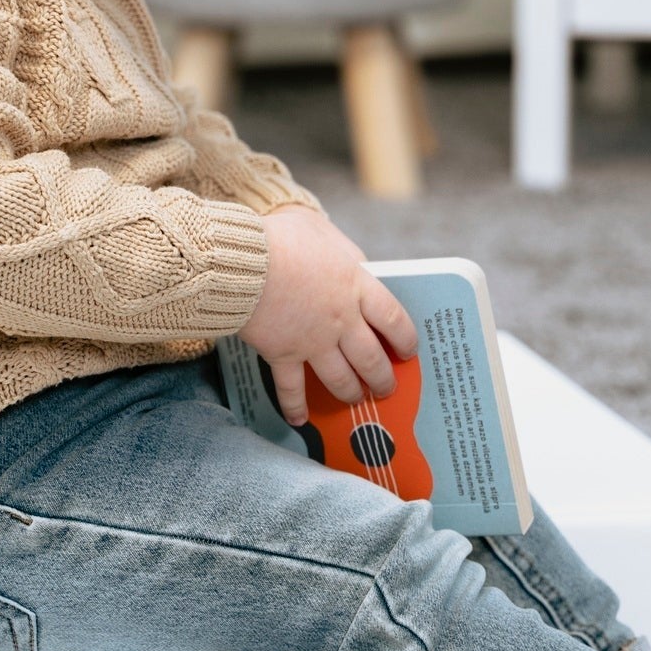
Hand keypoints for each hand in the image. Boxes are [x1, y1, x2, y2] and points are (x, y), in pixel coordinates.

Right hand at [239, 205, 418, 427]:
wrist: (242, 261)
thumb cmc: (280, 238)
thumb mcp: (321, 231)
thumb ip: (344, 251)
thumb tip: (358, 263)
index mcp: (355, 286)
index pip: (393, 318)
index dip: (404, 338)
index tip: (408, 351)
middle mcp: (341, 320)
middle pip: (371, 357)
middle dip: (382, 376)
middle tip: (387, 387)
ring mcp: (313, 341)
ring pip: (341, 378)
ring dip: (351, 392)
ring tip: (356, 399)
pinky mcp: (282, 353)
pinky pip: (292, 388)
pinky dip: (295, 406)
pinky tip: (300, 420)